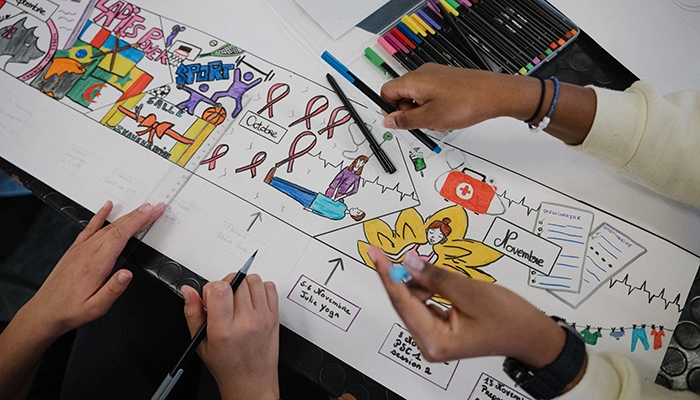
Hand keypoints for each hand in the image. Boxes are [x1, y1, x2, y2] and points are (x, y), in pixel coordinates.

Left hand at [24, 201, 164, 338]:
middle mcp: (88, 252)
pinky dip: (100, 215)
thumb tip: (127, 275)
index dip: (139, 222)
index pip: (121, 236)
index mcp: (95, 265)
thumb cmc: (70, 310)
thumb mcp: (96, 308)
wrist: (45, 311)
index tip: (152, 212)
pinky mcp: (75, 249)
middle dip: (138, 215)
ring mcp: (81, 249)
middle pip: (117, 228)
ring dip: (126, 216)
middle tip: (155, 206)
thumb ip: (113, 290)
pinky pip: (90, 227)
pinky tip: (107, 207)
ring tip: (141, 208)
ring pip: (107, 226)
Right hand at [183, 274, 279, 399]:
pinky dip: (260, 288)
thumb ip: (193, 313)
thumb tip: (188, 291)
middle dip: (226, 285)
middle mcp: (245, 322)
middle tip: (224, 301)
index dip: (211, 288)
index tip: (210, 299)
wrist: (251, 381)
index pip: (219, 289)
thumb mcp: (200, 342)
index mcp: (224, 329)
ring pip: (253, 280)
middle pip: (237, 281)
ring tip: (237, 300)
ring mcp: (263, 318)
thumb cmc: (227, 365)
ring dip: (243, 285)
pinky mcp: (274, 316)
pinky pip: (270, 287)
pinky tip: (252, 301)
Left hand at [368, 246, 565, 368]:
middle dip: (401, 275)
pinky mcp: (440, 330)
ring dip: (418, 281)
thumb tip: (409, 261)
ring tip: (433, 267)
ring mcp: (434, 338)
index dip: (387, 274)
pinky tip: (434, 277)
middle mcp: (430, 344)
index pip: (402, 301)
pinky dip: (427, 288)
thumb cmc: (510, 320)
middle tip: (388, 250)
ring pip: (414, 301)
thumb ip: (436, 276)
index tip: (375, 253)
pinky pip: (424, 303)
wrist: (532, 334)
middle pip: (404, 303)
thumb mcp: (471, 292)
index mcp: (435, 341)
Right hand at [380, 63, 595, 144]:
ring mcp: (435, 75)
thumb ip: (405, 120)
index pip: (386, 92)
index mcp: (414, 81)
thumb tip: (388, 121)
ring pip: (417, 97)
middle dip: (408, 113)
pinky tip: (448, 116)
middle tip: (423, 123)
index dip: (389, 109)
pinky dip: (434, 107)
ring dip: (423, 112)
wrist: (495, 94)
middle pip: (401, 95)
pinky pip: (431, 94)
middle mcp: (422, 74)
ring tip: (439, 121)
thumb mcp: (430, 118)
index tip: (399, 122)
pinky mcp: (446, 79)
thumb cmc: (467, 103)